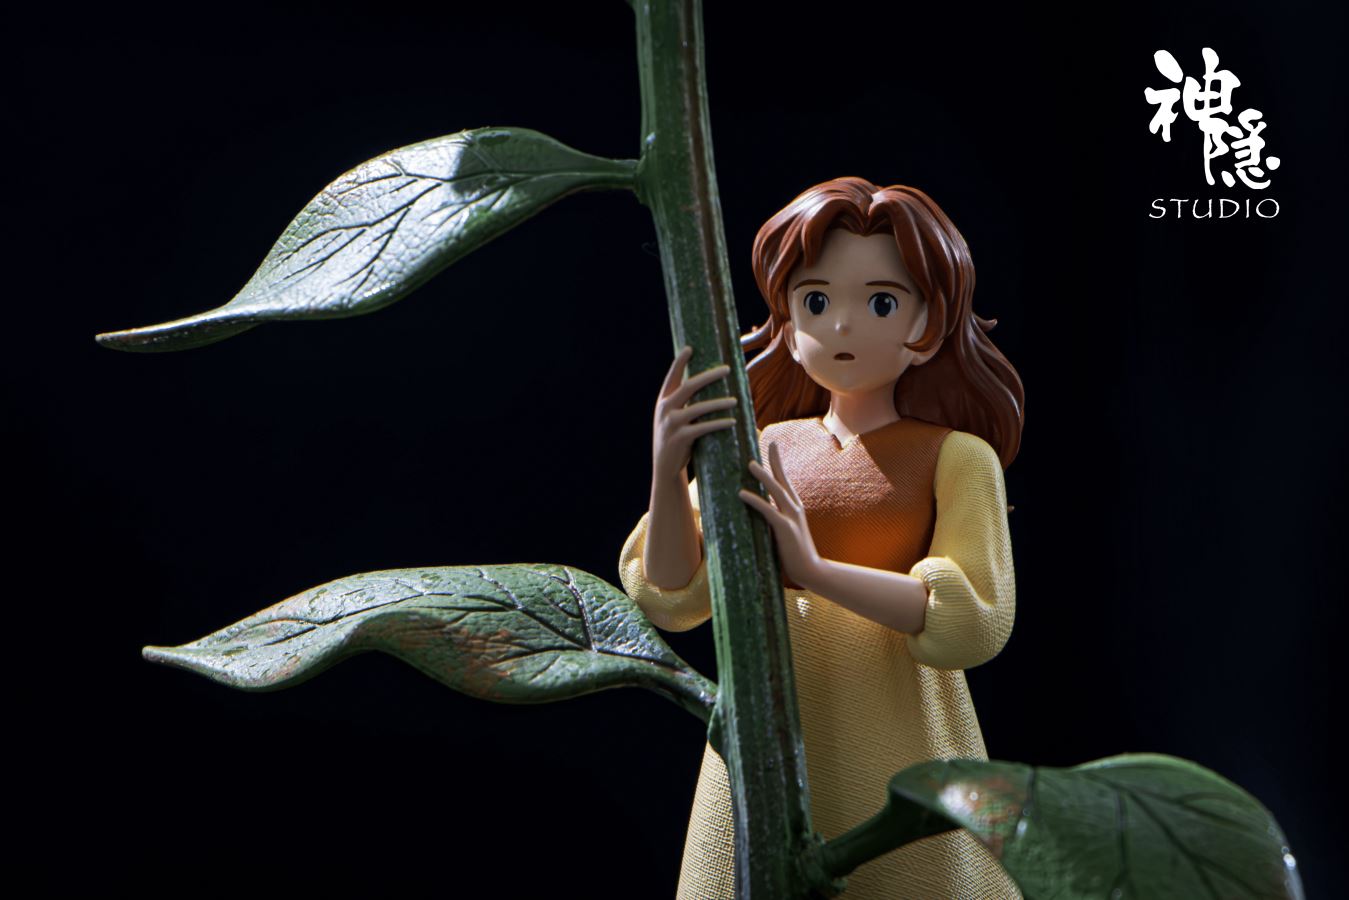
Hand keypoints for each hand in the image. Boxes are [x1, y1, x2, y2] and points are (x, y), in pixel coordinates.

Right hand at [652, 346, 736, 482]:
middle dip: (709, 376)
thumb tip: (707, 385)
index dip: (679, 362)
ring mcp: (671, 424)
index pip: (672, 377)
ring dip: (719, 403)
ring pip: (698, 408)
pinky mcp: (680, 439)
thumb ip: (684, 403)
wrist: (665, 467)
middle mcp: (665, 409)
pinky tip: (732, 421)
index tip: (690, 348)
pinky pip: (703, 428)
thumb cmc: (676, 438)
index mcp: (663, 401)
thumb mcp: (673, 418)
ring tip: (735, 400)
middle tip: (727, 369)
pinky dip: (719, 423)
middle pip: (688, 387)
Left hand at [739, 441, 823, 589]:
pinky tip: (742, 493)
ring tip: (749, 464)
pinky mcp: (785, 529)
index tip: (772, 446)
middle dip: (775, 460)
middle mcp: (795, 508)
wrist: (811, 571)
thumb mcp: (782, 532)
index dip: (778, 463)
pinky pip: (768, 510)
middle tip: (769, 442)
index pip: (785, 480)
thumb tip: (753, 513)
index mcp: (794, 507)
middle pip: (783, 478)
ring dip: (763, 476)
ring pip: (776, 490)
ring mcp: (791, 517)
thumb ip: (772, 520)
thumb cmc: (794, 554)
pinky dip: (754, 500)